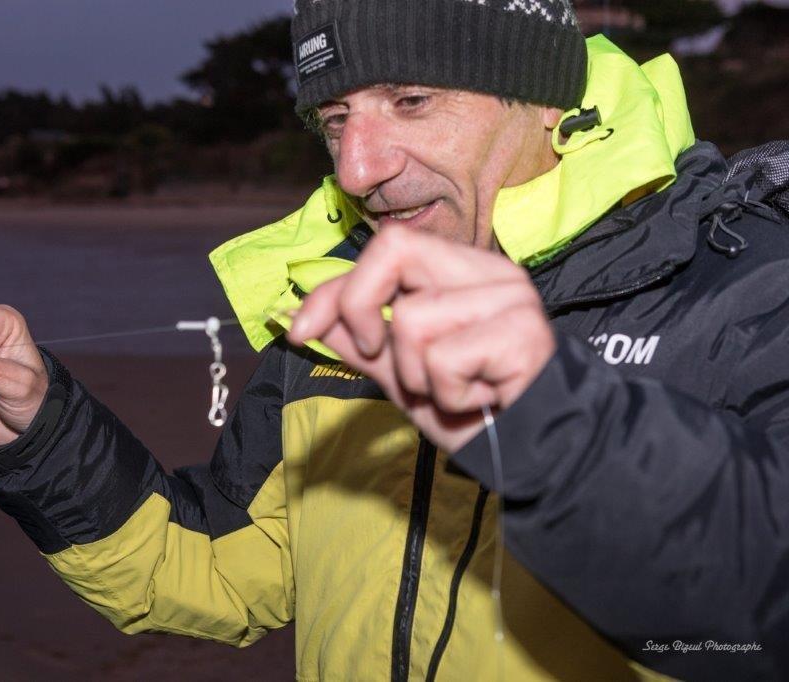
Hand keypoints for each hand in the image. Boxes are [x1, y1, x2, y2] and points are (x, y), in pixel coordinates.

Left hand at [287, 227, 555, 452]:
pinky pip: (443, 358)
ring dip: (416, 374)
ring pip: (411, 316)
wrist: (536, 454)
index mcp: (460, 270)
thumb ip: (361, 341)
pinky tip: (479, 400)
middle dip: (360, 305)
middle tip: (377, 352)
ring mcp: (509, 297)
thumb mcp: (403, 374)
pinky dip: (447, 395)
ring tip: (452, 389)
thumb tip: (305, 317)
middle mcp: (488, 271)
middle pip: (394, 246)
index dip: (331, 290)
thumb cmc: (474, 411)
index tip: (298, 331)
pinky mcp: (522, 332)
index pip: (384, 248)